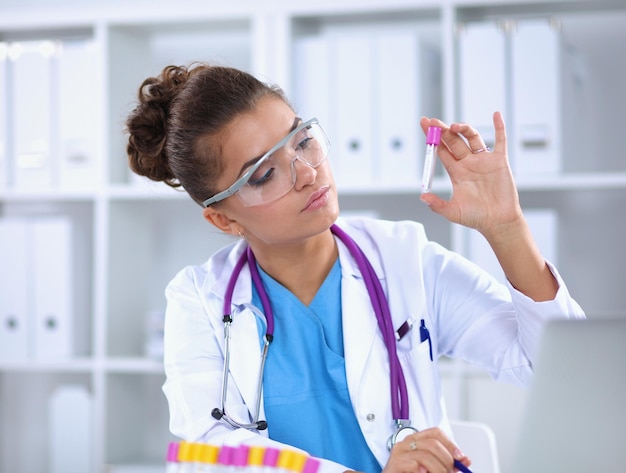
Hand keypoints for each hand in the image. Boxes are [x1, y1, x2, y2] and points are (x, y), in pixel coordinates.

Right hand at [382, 428, 470, 472]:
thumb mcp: (433, 468)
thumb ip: (448, 464)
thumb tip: (466, 460)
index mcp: (416, 440)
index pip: (435, 432)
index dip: (450, 444)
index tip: (460, 457)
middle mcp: (407, 443)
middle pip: (433, 443)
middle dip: (446, 461)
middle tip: (449, 472)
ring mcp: (399, 452)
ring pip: (425, 455)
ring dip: (438, 470)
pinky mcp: (394, 463)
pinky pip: (412, 464)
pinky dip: (422, 470)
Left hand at [419, 112, 523, 240]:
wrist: (498, 221)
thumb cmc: (476, 217)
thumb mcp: (452, 212)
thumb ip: (437, 204)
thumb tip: (422, 197)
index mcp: (456, 172)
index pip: (441, 151)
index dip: (432, 140)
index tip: (425, 127)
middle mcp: (468, 163)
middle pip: (453, 141)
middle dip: (442, 131)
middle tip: (433, 121)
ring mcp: (483, 160)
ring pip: (472, 138)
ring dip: (463, 129)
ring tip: (454, 126)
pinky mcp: (499, 161)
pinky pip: (500, 140)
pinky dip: (499, 127)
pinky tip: (495, 115)